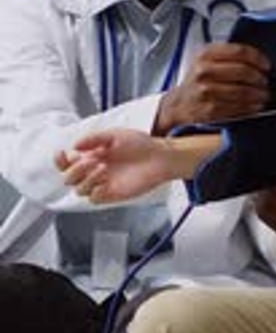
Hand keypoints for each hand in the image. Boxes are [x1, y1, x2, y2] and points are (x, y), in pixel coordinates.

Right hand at [55, 129, 171, 202]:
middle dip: (75, 169)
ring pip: (79, 189)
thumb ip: (93, 139)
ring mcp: (102, 184)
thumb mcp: (114, 135)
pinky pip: (93, 198)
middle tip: (92, 160)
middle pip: (69, 178)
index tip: (62, 153)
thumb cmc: (140, 144)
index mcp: (91, 156)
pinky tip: (104, 181)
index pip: (67, 163)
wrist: (159, 157)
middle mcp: (94, 171)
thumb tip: (74, 145)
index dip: (60, 161)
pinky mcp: (112, 194)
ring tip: (103, 167)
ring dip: (86, 179)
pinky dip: (94, 190)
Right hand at [154, 42, 269, 134]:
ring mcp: (206, 91)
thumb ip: (227, 55)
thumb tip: (257, 60)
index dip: (257, 58)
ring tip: (263, 95)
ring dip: (258, 94)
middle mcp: (204, 71)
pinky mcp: (210, 109)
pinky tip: (254, 105)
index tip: (266, 65)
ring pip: (243, 91)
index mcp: (205, 54)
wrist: (178, 103)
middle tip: (264, 82)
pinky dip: (250, 107)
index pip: (239, 52)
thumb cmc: (196, 81)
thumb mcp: (205, 59)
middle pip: (243, 71)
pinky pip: (238, 107)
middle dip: (259, 78)